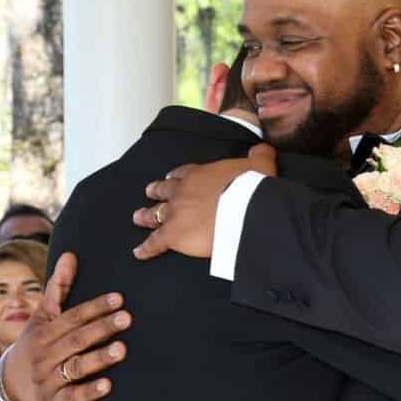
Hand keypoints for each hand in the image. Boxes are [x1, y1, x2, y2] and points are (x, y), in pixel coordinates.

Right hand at [0, 251, 129, 400]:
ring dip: (98, 358)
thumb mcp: (43, 318)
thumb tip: (71, 255)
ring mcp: (48, 378)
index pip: (71, 317)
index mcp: (44, 332)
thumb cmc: (37, 345)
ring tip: (121, 349)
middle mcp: (44, 354)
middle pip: (76, 339)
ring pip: (75, 366)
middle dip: (101, 328)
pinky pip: (72, 397)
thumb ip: (59, 288)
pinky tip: (107, 385)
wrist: (12, 388)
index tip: (118, 299)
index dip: (94, 308)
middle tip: (126, 319)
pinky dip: (89, 391)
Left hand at [133, 146, 277, 260]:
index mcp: (199, 174)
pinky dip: (147, 248)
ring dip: (146, 215)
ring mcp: (175, 213)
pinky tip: (139, 253)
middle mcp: (182, 191)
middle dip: (156, 191)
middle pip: (164, 190)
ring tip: (138, 217)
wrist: (244, 209)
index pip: (184, 173)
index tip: (172, 177)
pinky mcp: (173, 235)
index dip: (177, 176)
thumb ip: (260, 154)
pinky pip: (155, 242)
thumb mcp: (261, 165)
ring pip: (155, 213)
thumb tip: (262, 148)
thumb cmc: (251, 187)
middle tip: (150, 192)